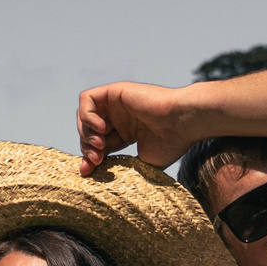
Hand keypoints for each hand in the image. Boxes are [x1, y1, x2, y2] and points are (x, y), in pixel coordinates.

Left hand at [74, 81, 194, 174]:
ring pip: (84, 115)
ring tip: (100, 145)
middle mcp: (119, 116)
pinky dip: (87, 115)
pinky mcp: (115, 91)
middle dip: (87, 147)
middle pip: (87, 131)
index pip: (97, 145)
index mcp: (125, 132)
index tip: (88, 172)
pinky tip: (101, 128)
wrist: (183, 123)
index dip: (89, 158)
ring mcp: (116, 103)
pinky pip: (87, 99)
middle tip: (97, 160)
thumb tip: (92, 174)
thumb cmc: (170, 144)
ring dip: (86, 133)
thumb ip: (119, 166)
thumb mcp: (141, 163)